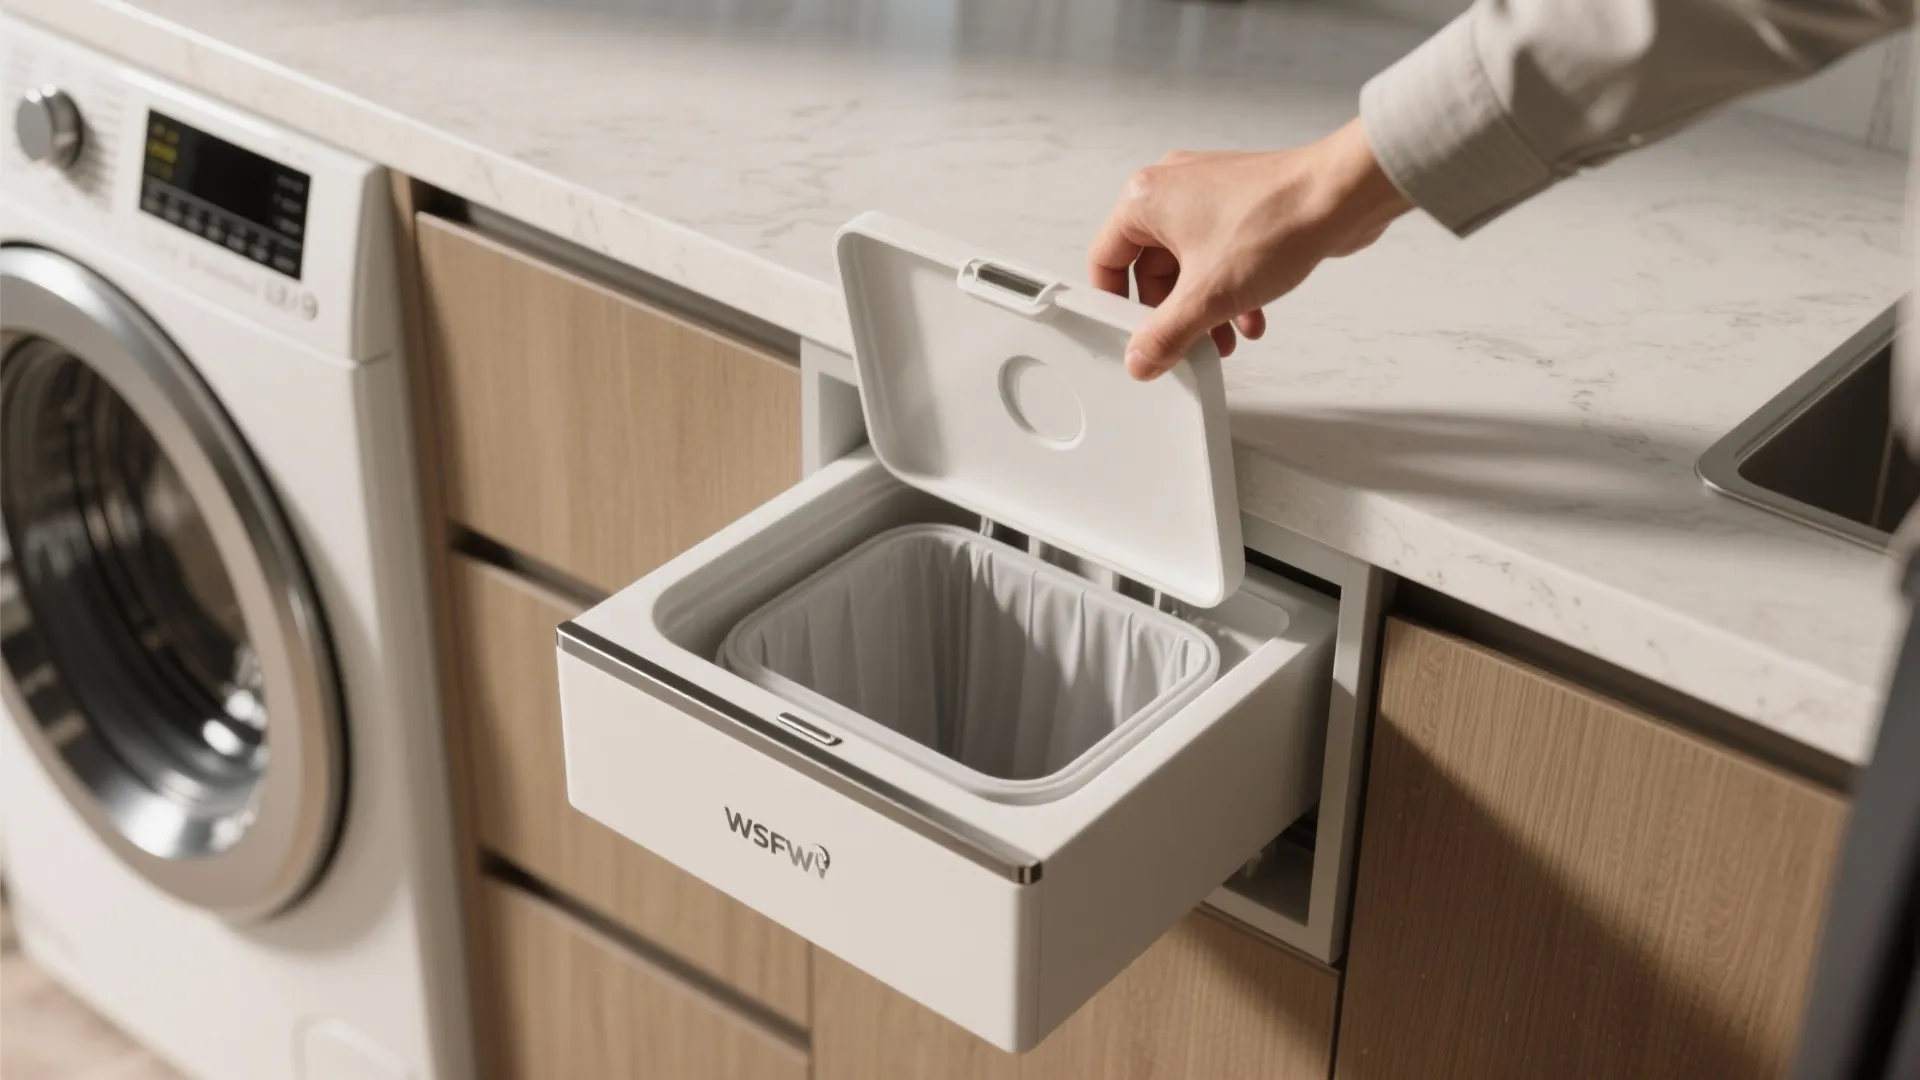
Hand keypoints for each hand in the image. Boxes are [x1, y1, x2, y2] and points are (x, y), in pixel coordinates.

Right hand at [1088, 118, 1411, 379]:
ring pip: (1188, 265)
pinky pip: (1219, 254)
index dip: (1114, 305)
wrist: (1343, 194)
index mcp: (1145, 199)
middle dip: (1172, 313)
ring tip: (1224, 341)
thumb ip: (1166, 334)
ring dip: (1204, 308)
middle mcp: (1171, 188)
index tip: (1128, 335)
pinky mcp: (1240, 203)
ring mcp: (1207, 193)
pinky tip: (1251, 318)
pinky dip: (1229, 288)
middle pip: (1150, 267)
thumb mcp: (1208, 296)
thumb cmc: (1276, 220)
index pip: (1106, 259)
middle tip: (1185, 345)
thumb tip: (1140, 359)